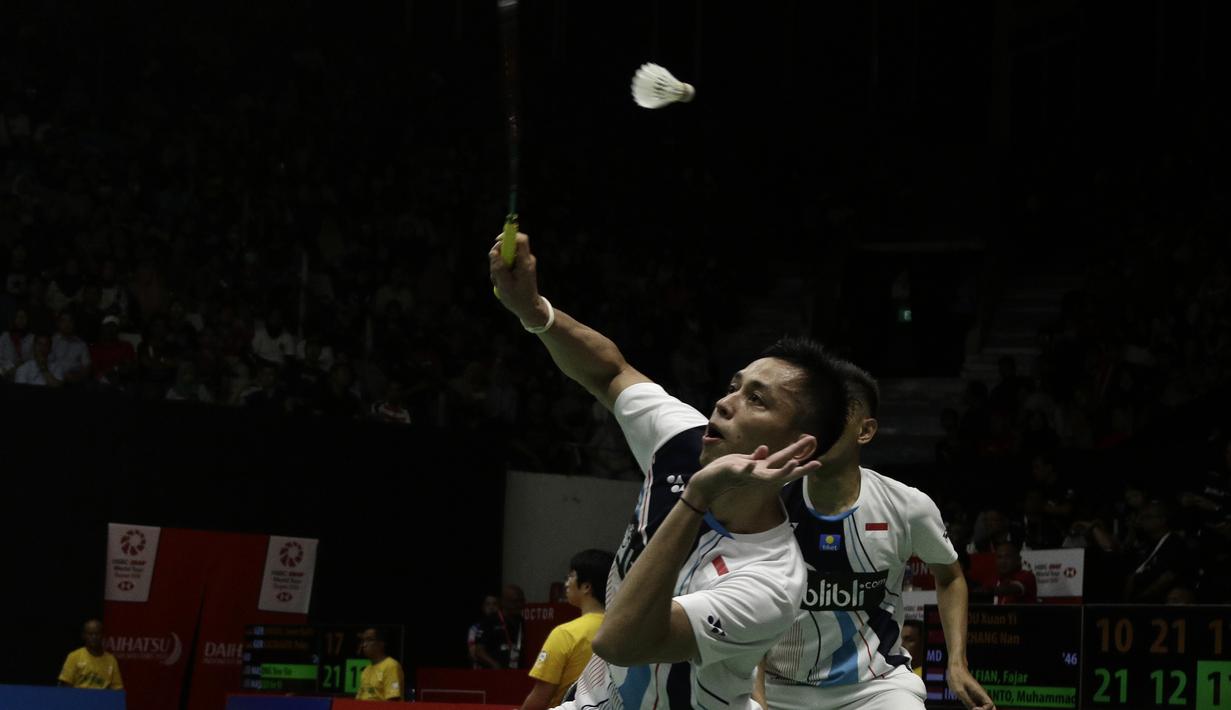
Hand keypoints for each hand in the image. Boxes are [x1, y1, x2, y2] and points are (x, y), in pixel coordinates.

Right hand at [489, 232, 548, 325]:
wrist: (529, 308)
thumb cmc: (518, 298)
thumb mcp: (505, 285)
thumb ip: (498, 267)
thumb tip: (494, 252)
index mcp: (525, 263)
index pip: (521, 240)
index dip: (508, 236)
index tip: (497, 240)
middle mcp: (526, 260)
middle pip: (509, 247)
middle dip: (498, 256)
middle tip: (495, 272)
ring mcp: (523, 263)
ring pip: (505, 256)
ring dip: (498, 267)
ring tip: (500, 282)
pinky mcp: (519, 267)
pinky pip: (506, 263)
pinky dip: (501, 272)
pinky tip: (502, 283)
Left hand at [685, 436, 820, 509]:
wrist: (707, 484)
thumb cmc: (725, 472)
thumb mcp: (743, 462)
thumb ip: (756, 458)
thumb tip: (766, 449)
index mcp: (761, 470)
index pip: (784, 465)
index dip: (800, 462)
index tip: (818, 460)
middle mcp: (759, 476)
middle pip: (784, 472)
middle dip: (801, 468)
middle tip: (818, 464)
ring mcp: (749, 476)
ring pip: (770, 474)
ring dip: (782, 469)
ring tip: (794, 463)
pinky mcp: (736, 472)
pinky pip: (745, 469)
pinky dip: (750, 465)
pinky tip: (754, 461)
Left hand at [947, 665, 995, 709]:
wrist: (954, 667)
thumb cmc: (956, 676)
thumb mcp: (960, 691)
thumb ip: (968, 701)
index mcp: (980, 693)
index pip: (990, 705)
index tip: (974, 708)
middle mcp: (980, 695)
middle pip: (990, 707)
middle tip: (974, 709)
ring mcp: (976, 696)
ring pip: (983, 707)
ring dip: (980, 709)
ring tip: (972, 709)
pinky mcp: (971, 696)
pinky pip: (976, 705)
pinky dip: (975, 708)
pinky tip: (969, 708)